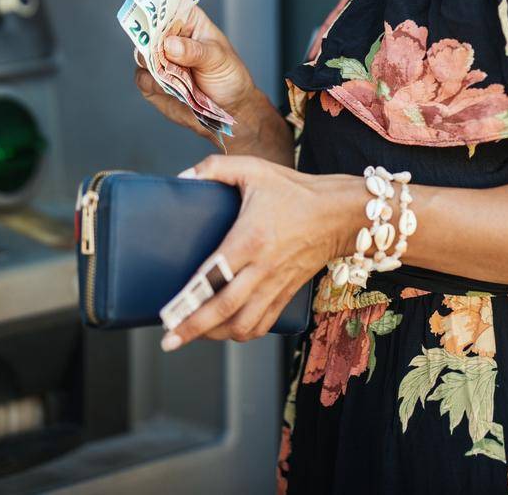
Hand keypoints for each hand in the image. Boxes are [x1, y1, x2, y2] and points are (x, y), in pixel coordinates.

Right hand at [133, 4, 276, 152]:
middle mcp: (169, 38)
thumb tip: (170, 45)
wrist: (229, 110)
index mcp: (188, 21)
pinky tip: (171, 88)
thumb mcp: (218, 59)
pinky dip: (153, 83)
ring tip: (174, 73)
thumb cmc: (228, 76)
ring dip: (154, 64)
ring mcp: (158, 60)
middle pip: (148, 30)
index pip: (169, 6)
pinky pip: (142, 78)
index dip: (159, 8)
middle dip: (152, 40)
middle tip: (163, 50)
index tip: (157, 17)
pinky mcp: (152, 82)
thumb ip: (195, 51)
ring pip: (142, 54)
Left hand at [160, 155, 360, 348]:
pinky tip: (227, 330)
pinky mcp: (287, 293)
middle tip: (170, 340)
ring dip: (216, 335)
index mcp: (251, 238)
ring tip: (194, 333)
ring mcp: (276, 284)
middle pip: (225, 309)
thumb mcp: (255, 170)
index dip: (189, 297)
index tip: (168, 312)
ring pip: (244, 324)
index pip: (215, 275)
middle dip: (194, 328)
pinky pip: (263, 324)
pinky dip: (242, 333)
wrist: (339, 213)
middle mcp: (263, 267)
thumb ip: (216, 167)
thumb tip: (183, 177)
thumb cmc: (296, 191)